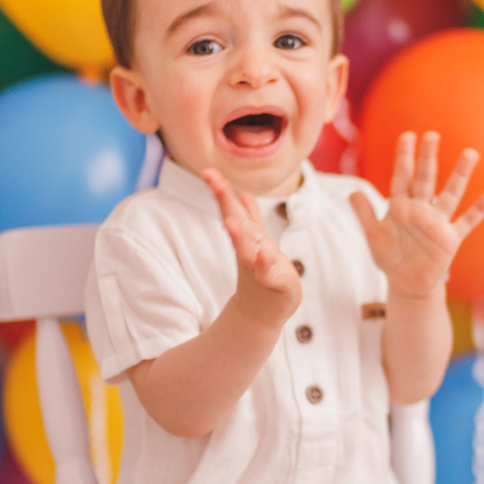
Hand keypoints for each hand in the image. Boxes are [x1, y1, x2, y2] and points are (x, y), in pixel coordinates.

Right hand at [202, 169, 301, 325]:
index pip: (232, 210)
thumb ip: (250, 219)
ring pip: (249, 249)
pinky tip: (264, 255)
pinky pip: (270, 273)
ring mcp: (261, 267)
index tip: (206, 171)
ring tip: (230, 223)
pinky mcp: (277, 283)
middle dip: (226, 203)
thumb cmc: (262, 275)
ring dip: (240, 236)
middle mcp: (250, 250)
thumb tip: (243, 195)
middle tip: (215, 182)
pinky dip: (265, 265)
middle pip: (237, 224)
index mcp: (246, 238)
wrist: (263, 312)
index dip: (221, 190)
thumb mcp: (257, 243)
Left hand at [349, 132, 483, 298]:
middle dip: (428, 158)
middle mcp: (421, 210)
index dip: (404, 157)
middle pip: (426, 179)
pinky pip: (467, 222)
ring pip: (451, 194)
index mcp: (401, 206)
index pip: (402, 177)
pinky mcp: (451, 239)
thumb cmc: (391, 258)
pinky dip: (479, 210)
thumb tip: (351, 192)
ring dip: (460, 175)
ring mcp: (438, 223)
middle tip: (432, 135)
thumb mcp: (374, 236)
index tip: (407, 135)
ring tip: (470, 153)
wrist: (407, 284)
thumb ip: (364, 214)